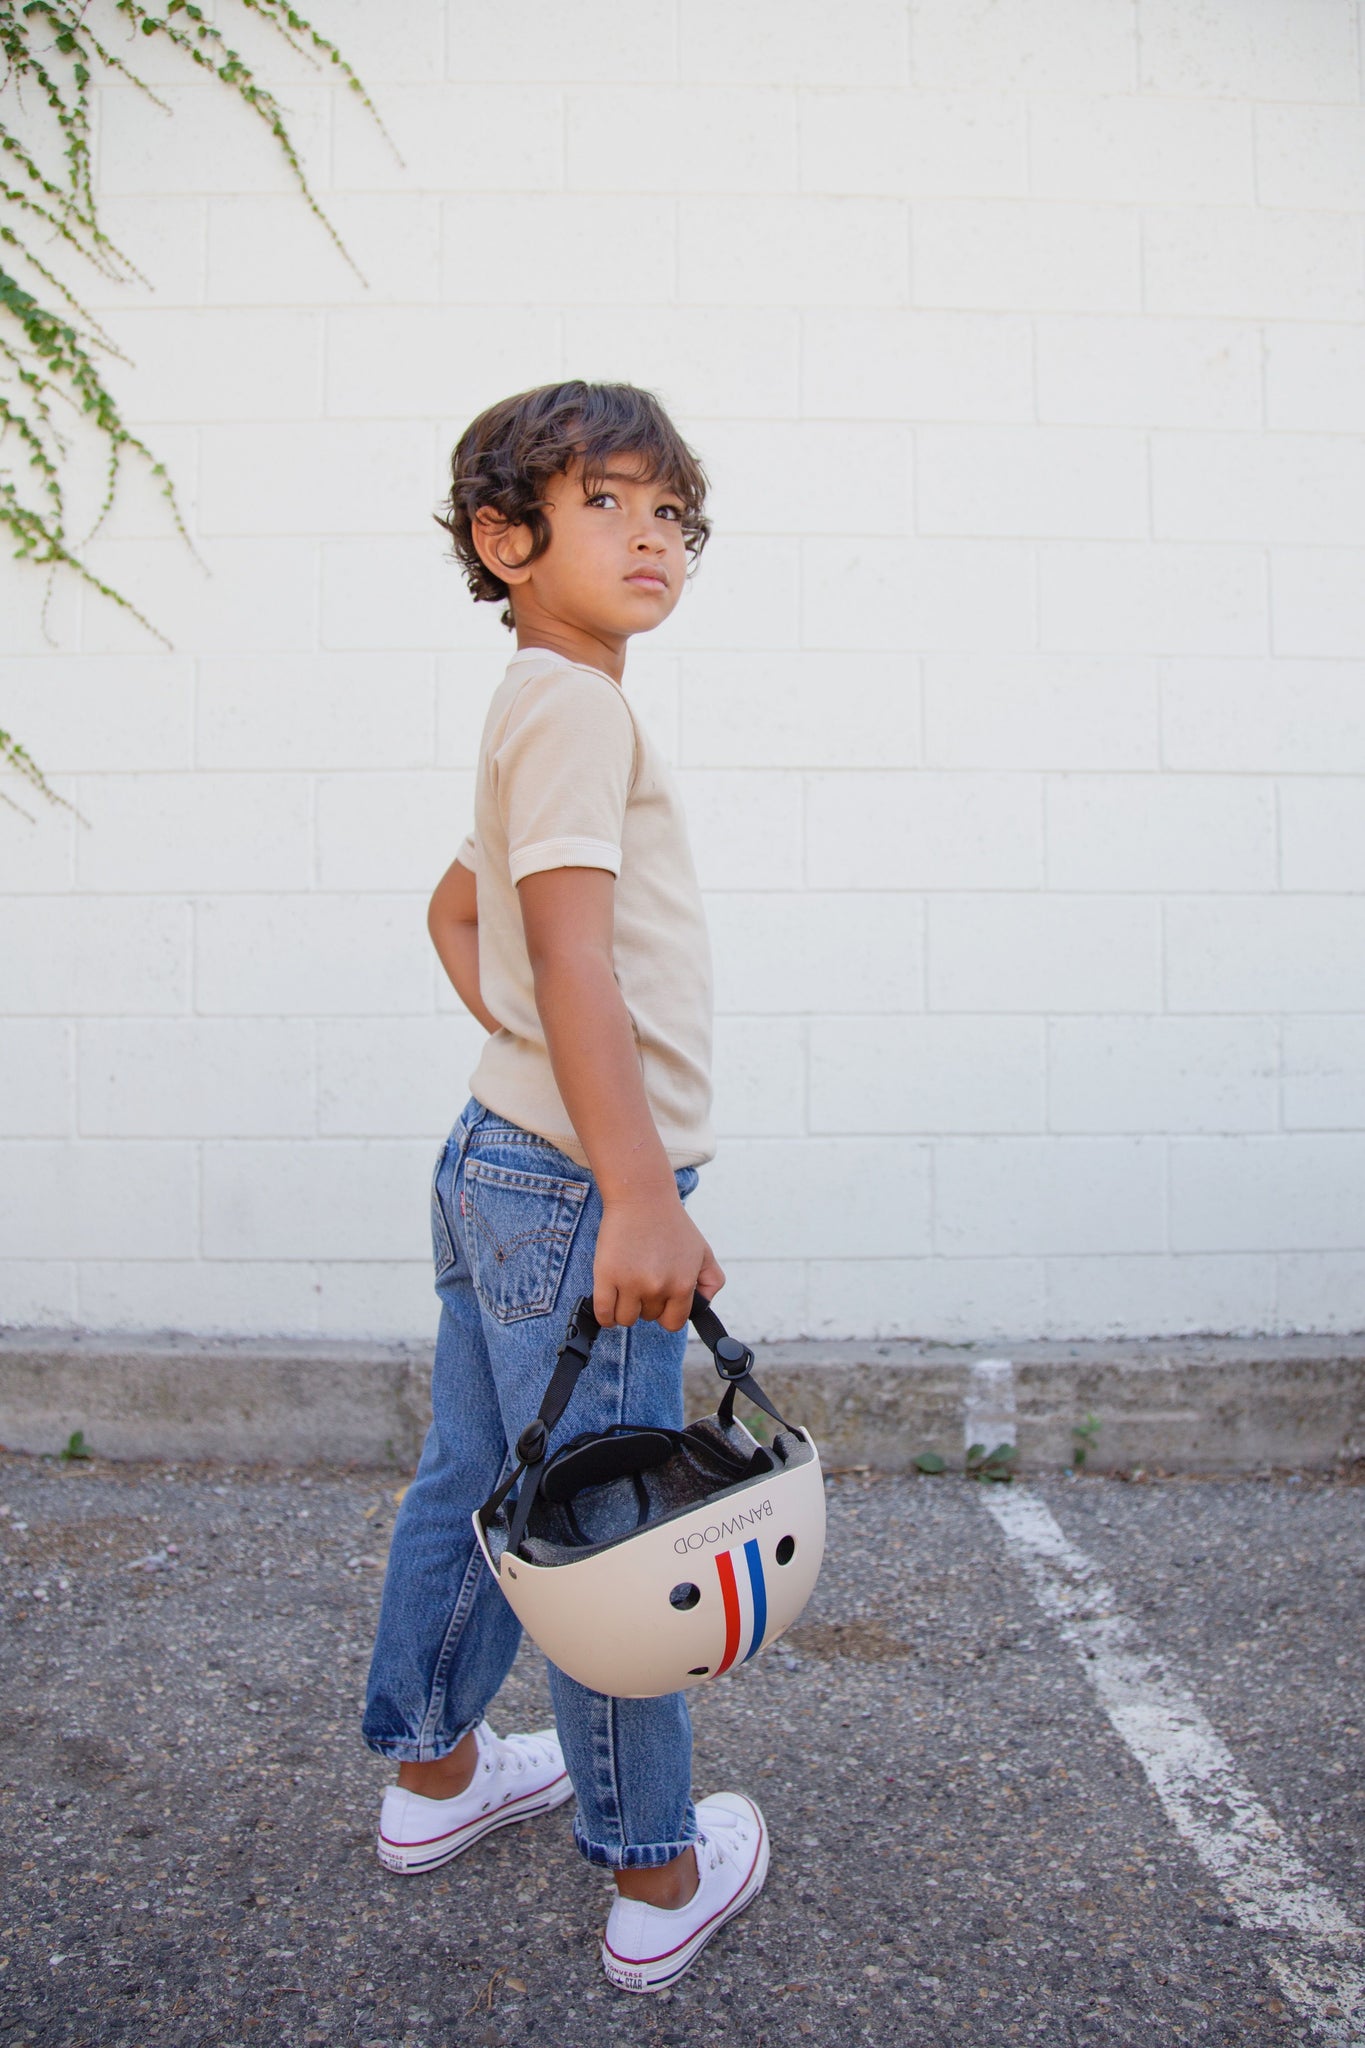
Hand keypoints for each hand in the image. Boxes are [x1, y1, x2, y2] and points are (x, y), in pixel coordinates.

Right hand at [592, 1190, 724, 1331]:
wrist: (642, 1197)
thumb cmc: (672, 1224)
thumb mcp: (703, 1251)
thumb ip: (711, 1281)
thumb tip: (703, 1305)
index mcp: (683, 1284)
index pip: (673, 1323)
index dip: (666, 1313)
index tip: (660, 1300)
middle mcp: (658, 1287)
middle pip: (648, 1318)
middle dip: (646, 1303)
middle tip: (643, 1278)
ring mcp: (630, 1283)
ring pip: (625, 1319)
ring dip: (625, 1308)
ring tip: (626, 1287)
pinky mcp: (606, 1276)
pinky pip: (604, 1314)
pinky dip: (605, 1316)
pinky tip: (609, 1303)